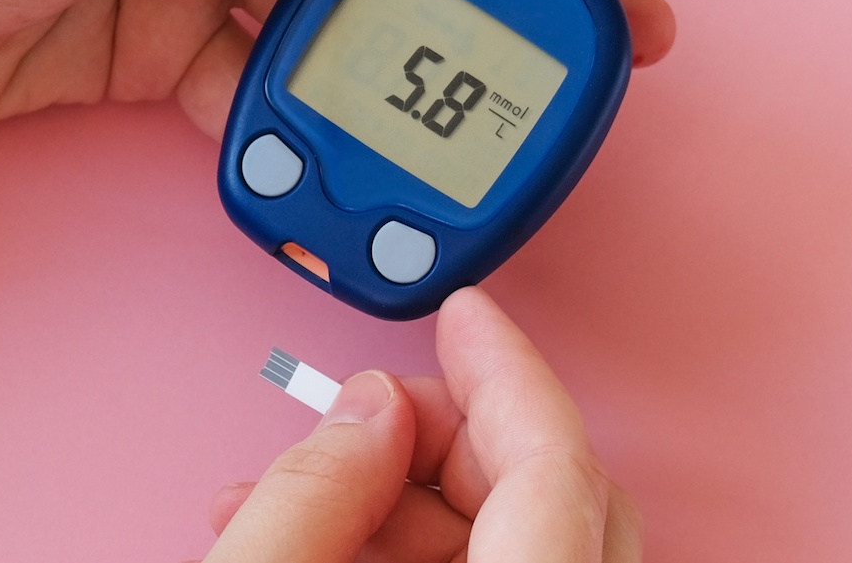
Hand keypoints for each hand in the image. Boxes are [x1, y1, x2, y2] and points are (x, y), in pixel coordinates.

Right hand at [203, 287, 639, 562]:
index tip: (467, 312)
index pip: (557, 466)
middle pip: (552, 492)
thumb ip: (307, 498)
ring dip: (409, 497)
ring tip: (294, 492)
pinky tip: (325, 536)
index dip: (507, 368)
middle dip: (449, 432)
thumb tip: (364, 411)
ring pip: (520, 537)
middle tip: (359, 414)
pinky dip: (413, 549)